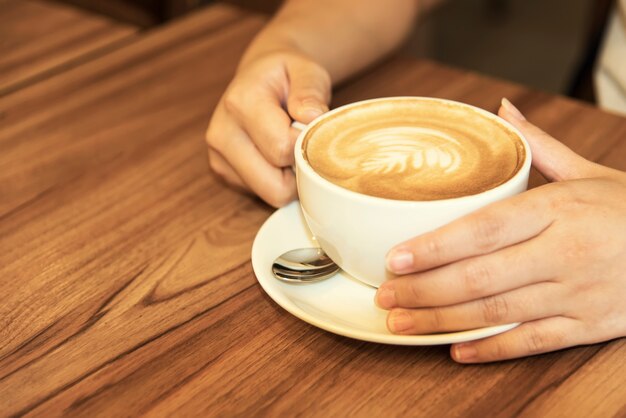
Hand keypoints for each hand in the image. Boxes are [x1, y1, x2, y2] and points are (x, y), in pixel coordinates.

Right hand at [205, 51, 330, 206]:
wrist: (258, 76)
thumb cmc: (286, 75)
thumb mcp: (306, 71)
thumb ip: (311, 91)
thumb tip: (312, 117)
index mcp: (240, 103)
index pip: (282, 149)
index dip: (306, 147)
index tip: (313, 130)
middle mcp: (222, 133)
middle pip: (274, 185)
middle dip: (298, 171)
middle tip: (304, 145)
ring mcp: (218, 156)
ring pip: (270, 194)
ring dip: (288, 178)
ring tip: (289, 146)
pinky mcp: (221, 171)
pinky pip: (263, 194)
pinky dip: (276, 180)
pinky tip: (275, 155)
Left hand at [375, 98, 625, 362]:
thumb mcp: (588, 172)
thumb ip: (537, 147)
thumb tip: (499, 111)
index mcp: (558, 209)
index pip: (483, 230)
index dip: (435, 247)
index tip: (395, 257)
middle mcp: (565, 252)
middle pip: (481, 276)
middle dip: (426, 290)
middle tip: (385, 297)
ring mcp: (579, 292)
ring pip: (499, 311)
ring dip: (444, 321)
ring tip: (403, 324)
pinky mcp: (593, 325)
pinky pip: (535, 342)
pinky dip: (494, 349)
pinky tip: (456, 351)